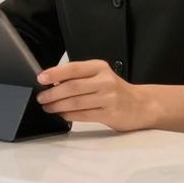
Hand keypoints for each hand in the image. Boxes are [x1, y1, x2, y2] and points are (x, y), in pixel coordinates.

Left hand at [35, 60, 157, 131]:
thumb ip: (79, 78)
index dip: (55, 73)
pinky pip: (84, 114)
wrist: (142, 105)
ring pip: (76, 102)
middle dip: (52, 93)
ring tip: (47, 107)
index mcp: (99, 67)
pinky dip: (69, 115)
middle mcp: (105, 80)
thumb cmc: (115, 90)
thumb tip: (52, 82)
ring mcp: (109, 97)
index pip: (73, 68)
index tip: (41, 78)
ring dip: (58, 105)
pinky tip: (61, 114)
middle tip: (41, 97)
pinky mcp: (110, 113)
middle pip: (73, 86)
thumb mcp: (100, 76)